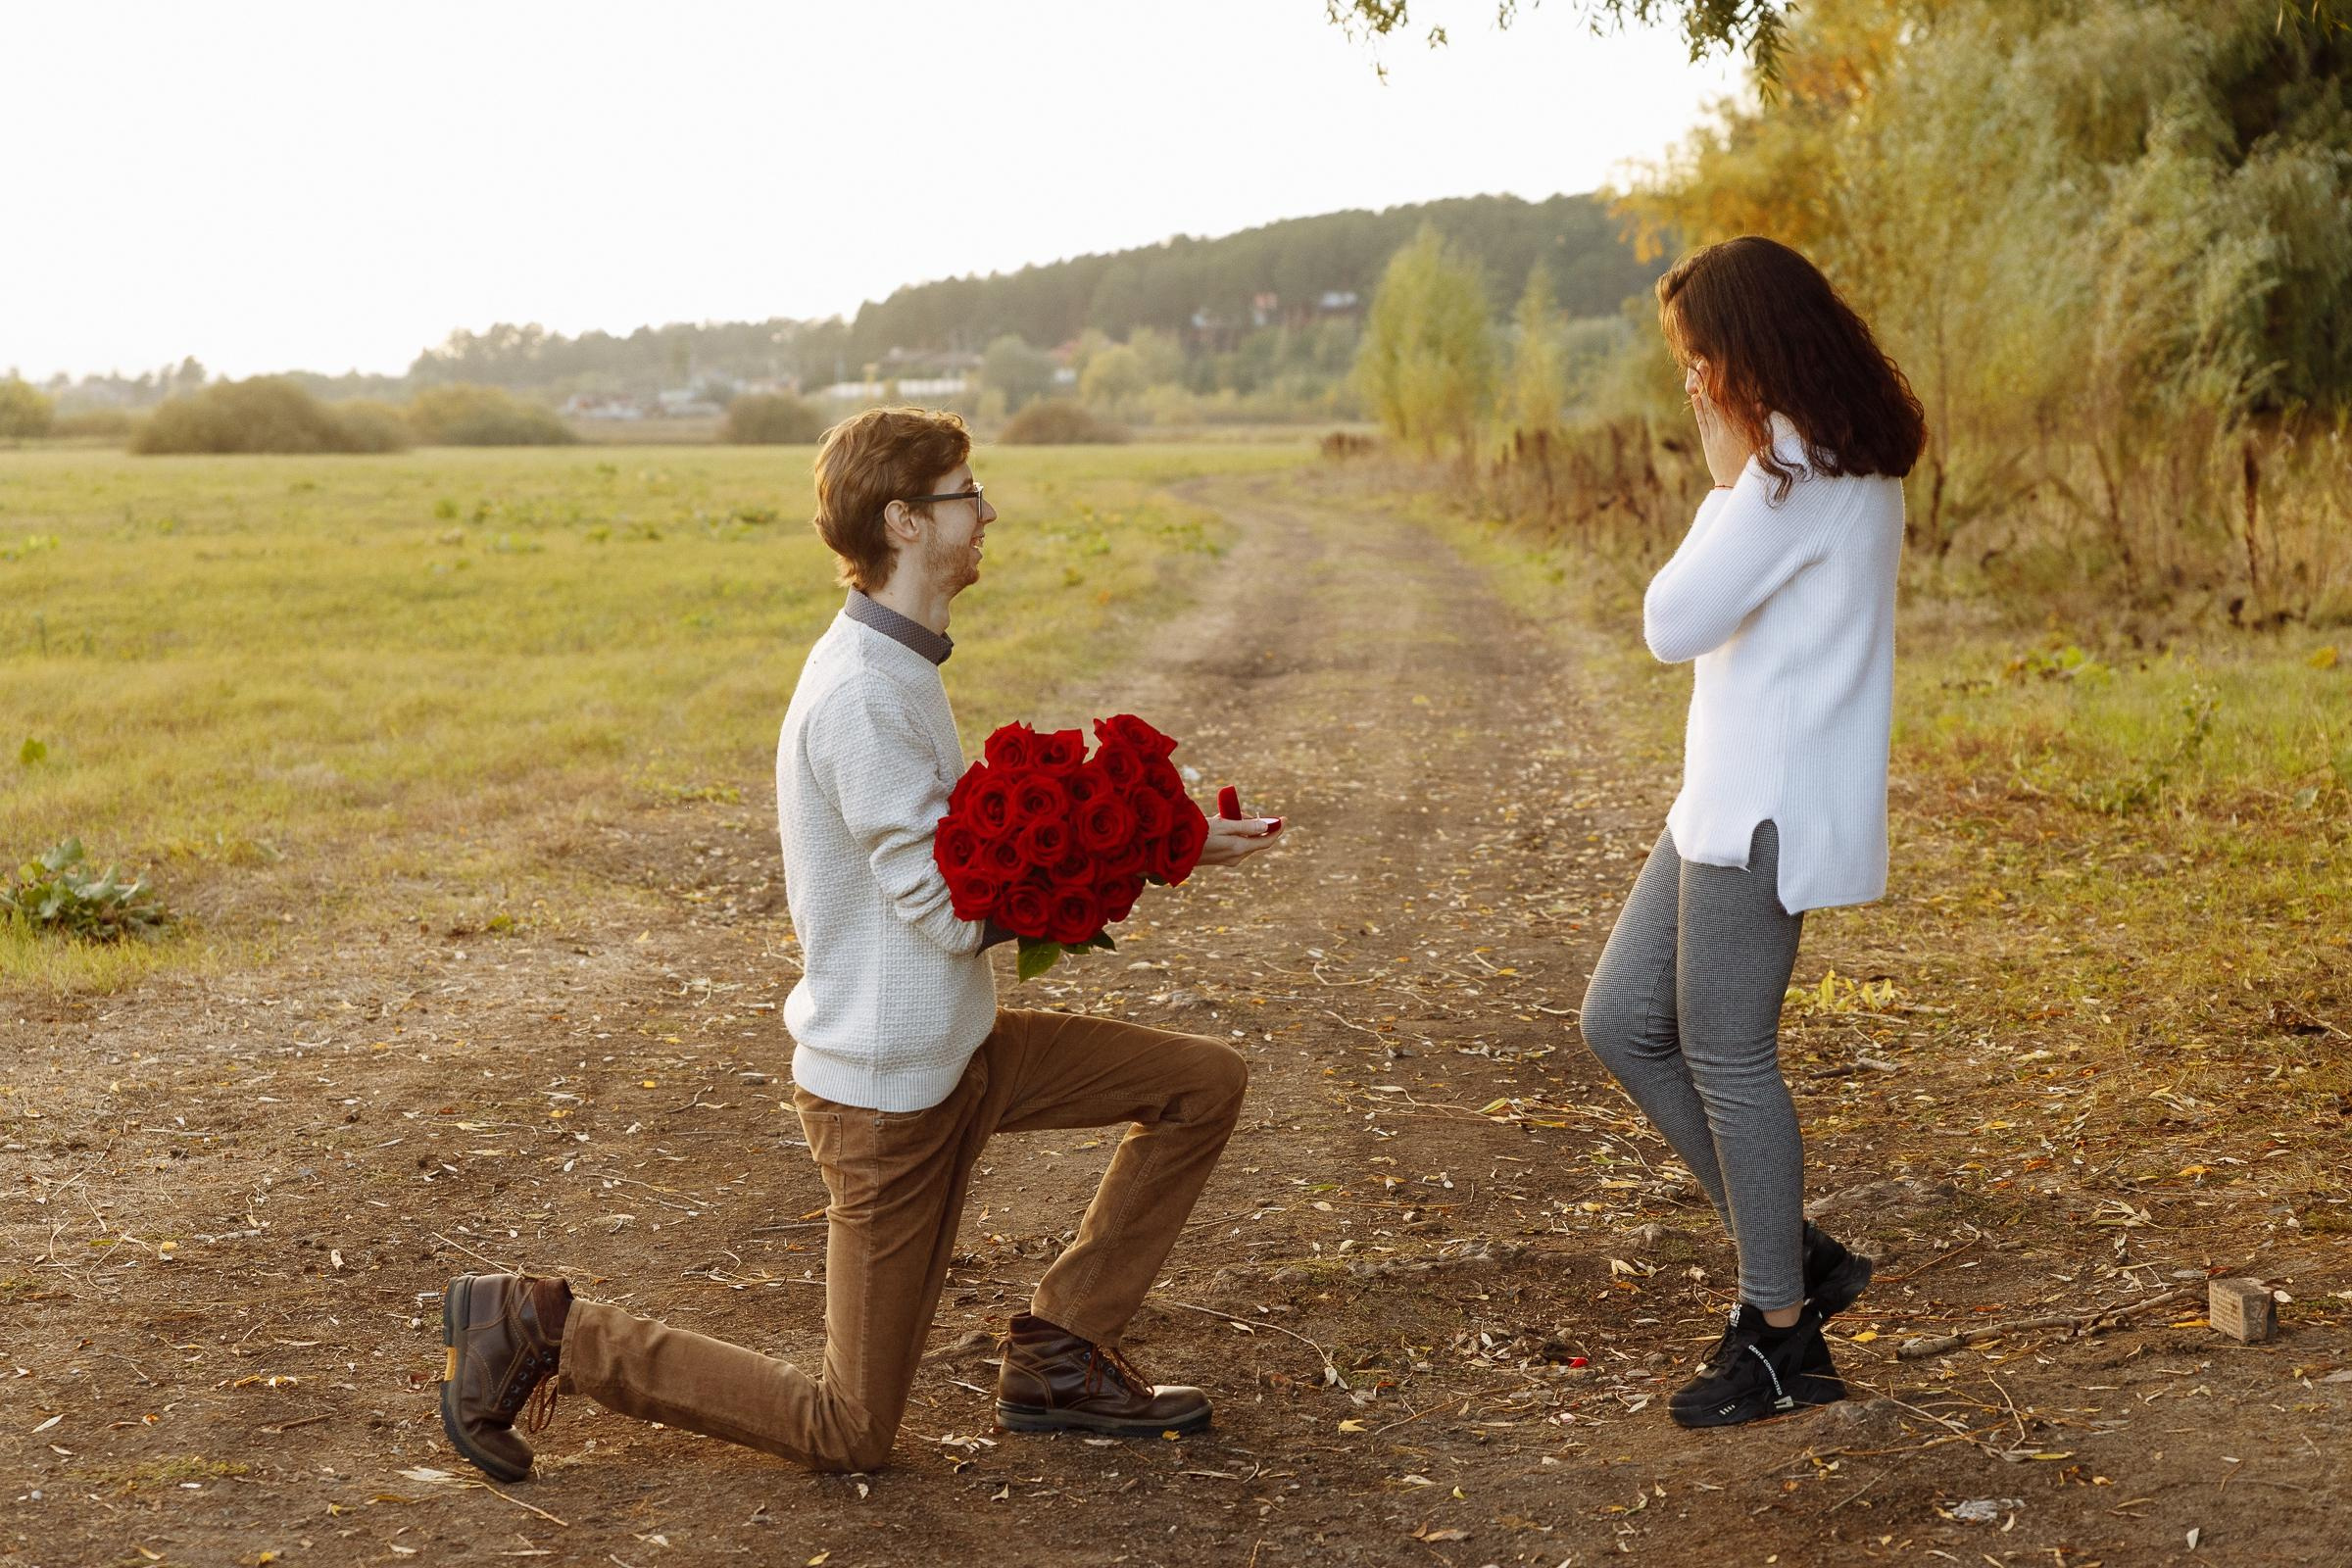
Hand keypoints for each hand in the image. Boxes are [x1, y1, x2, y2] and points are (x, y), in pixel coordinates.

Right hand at [1196, 812, 1282, 866]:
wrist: (1175, 849)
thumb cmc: (1198, 834)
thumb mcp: (1223, 825)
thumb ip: (1246, 826)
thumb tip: (1266, 827)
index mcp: (1239, 849)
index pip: (1266, 841)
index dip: (1277, 829)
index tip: (1284, 818)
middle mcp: (1236, 857)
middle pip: (1255, 839)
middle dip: (1253, 824)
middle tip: (1240, 812)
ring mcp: (1229, 859)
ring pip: (1244, 840)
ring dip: (1240, 827)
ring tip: (1223, 816)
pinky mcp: (1221, 859)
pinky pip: (1235, 843)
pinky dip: (1233, 832)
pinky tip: (1219, 824)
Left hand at [1686, 363, 1751, 488]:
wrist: (1737, 487)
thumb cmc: (1756, 463)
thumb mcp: (1762, 442)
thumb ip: (1760, 422)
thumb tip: (1760, 403)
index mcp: (1742, 428)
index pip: (1732, 399)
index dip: (1725, 382)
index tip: (1721, 365)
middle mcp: (1727, 429)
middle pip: (1716, 399)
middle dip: (1709, 379)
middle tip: (1703, 360)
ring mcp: (1715, 435)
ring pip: (1707, 407)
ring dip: (1701, 388)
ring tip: (1696, 370)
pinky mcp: (1708, 442)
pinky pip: (1702, 420)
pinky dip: (1698, 406)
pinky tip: (1694, 393)